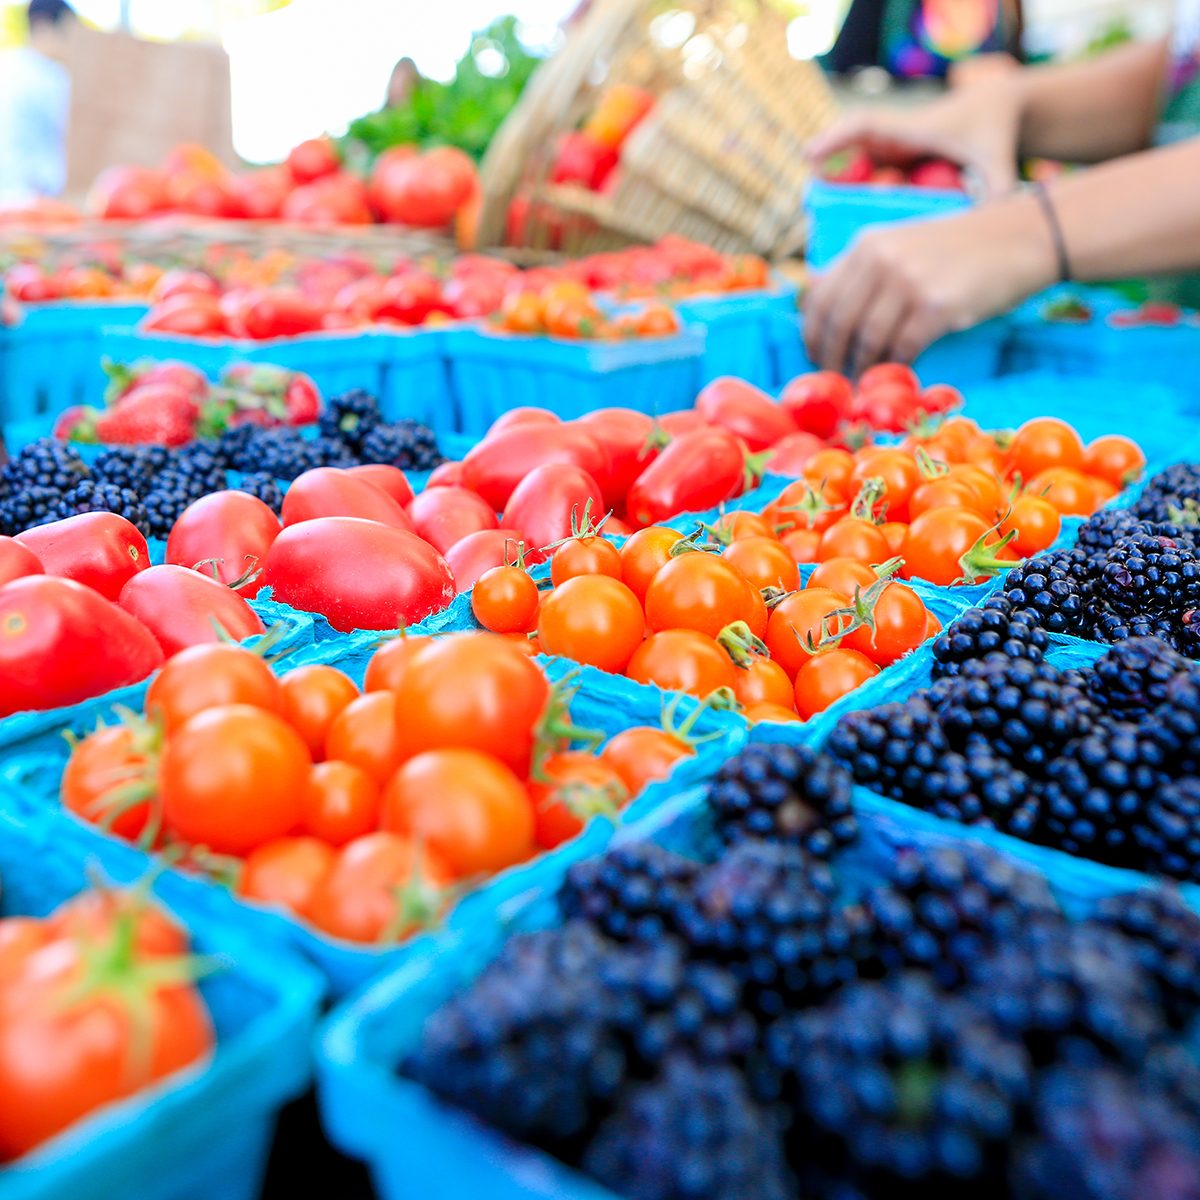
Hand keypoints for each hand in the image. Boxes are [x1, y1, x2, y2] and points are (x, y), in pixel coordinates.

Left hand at [803, 193, 1055, 376]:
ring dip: (863, 368)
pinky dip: (896, 367)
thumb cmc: (960, 249)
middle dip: (832, 358)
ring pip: (868, 340)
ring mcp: (907, 281)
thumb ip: (866, 272)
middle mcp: (880, 259)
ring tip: (864, 383)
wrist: (1020, 236)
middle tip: (836, 380)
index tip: (815, 356)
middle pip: (838, 323)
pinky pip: (902, 349)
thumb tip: (825, 313)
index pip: (820, 297)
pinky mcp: (935, 306)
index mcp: (866, 245)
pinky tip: (898, 375)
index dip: (812, 333)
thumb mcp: (903, 245)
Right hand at [808, 80, 1023, 199]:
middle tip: (808, 192)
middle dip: (827, 165)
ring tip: (818, 210)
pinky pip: (864, 176)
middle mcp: (897, 138)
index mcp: (914, 129)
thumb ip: (999, 187)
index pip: (867, 126)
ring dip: (835, 183)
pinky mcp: (895, 164)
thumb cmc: (995, 132)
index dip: (837, 139)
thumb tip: (999, 215)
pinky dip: (850, 193)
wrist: (996, 113)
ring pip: (854, 163)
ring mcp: (893, 151)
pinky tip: (840, 220)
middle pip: (851, 146)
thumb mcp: (998, 159)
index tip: (810, 155)